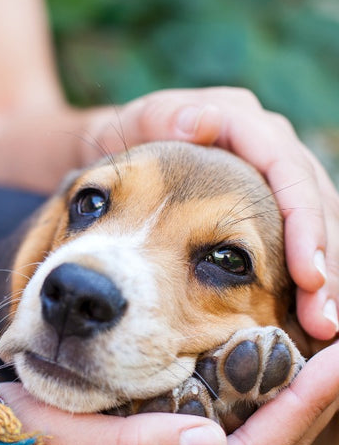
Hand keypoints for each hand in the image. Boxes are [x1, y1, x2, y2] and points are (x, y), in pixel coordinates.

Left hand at [81, 87, 338, 340]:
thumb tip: (205, 121)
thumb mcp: (136, 124)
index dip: (301, 222)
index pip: (286, 169)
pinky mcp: (268, 205)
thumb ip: (161, 119)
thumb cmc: (130, 140)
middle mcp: (268, 147)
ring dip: (323, 277)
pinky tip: (308, 313)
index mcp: (243, 122)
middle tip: (323, 320)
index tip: (305, 274)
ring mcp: (271, 178)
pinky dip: (305, 276)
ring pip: (318, 224)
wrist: (126, 153)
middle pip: (314, 203)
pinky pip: (299, 239)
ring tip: (324, 325)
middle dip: (323, 262)